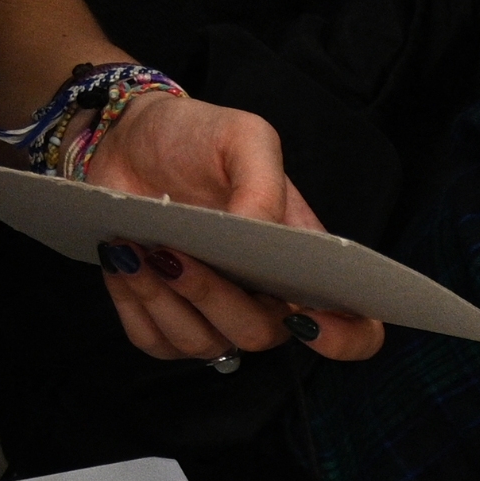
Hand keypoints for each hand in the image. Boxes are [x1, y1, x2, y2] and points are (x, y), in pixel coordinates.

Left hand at [88, 88, 386, 362]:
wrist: (129, 142)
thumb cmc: (196, 139)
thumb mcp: (244, 137)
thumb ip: (263, 183)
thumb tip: (259, 233)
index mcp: (303, 263)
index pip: (355, 327)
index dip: (344, 339)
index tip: (309, 322)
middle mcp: (266, 301)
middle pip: (259, 336)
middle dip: (214, 295)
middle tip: (174, 249)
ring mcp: (216, 320)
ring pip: (202, 344)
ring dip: (165, 296)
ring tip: (141, 247)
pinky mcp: (166, 327)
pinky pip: (156, 341)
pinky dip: (135, 302)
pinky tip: (124, 260)